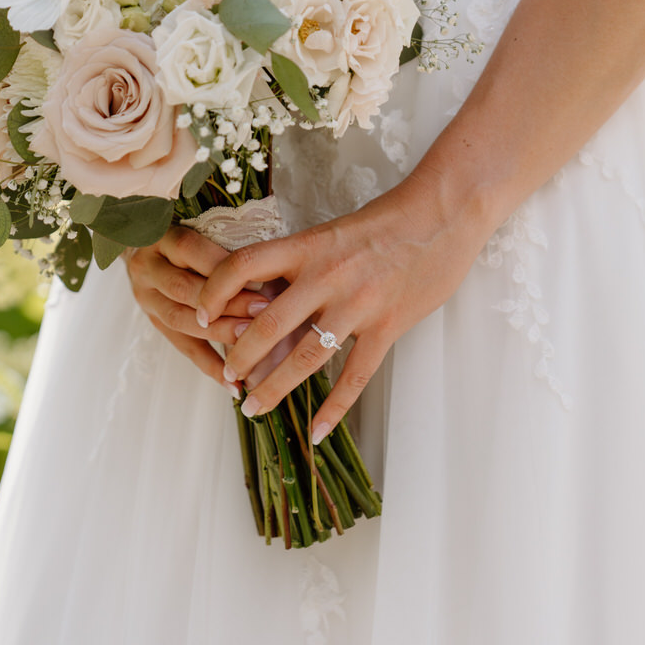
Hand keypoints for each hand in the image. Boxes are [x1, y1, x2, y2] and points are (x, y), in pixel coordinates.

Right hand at [124, 226, 275, 395]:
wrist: (144, 246)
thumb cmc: (192, 239)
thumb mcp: (202, 230)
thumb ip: (225, 250)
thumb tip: (271, 273)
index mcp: (162, 238)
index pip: (191, 251)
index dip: (224, 268)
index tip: (259, 279)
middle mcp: (147, 268)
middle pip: (184, 288)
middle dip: (225, 303)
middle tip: (262, 312)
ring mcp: (146, 298)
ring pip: (180, 320)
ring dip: (218, 333)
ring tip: (250, 346)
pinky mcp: (154, 323)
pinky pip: (183, 348)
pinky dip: (210, 366)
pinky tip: (234, 383)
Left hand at [195, 171, 494, 443]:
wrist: (444, 212)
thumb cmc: (391, 218)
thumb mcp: (336, 231)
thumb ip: (305, 262)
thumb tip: (270, 292)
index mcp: (308, 246)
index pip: (243, 267)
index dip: (213, 292)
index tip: (199, 315)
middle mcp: (326, 276)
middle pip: (266, 324)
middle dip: (239, 357)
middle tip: (226, 376)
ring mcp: (358, 304)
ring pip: (304, 358)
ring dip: (274, 387)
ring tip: (253, 407)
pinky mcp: (387, 326)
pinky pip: (355, 376)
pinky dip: (334, 408)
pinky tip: (317, 432)